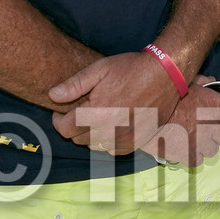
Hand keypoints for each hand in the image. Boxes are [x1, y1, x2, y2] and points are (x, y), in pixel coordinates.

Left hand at [49, 51, 179, 153]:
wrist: (166, 75)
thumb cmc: (132, 69)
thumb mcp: (101, 68)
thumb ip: (74, 84)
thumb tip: (52, 95)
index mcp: (97, 113)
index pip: (64, 128)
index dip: (59, 118)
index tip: (63, 109)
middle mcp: (109, 131)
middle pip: (77, 138)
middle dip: (75, 125)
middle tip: (82, 109)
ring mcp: (124, 139)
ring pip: (93, 146)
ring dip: (90, 134)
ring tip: (98, 116)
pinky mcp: (136, 142)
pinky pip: (112, 150)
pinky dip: (107, 140)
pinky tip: (112, 124)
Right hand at [145, 76, 219, 166]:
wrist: (140, 112)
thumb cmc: (162, 96)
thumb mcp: (184, 82)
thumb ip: (201, 82)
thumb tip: (211, 80)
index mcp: (212, 103)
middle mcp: (209, 123)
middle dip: (216, 133)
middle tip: (204, 129)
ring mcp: (199, 140)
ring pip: (212, 150)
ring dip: (204, 145)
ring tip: (191, 138)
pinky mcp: (187, 155)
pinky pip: (198, 160)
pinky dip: (192, 155)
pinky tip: (183, 147)